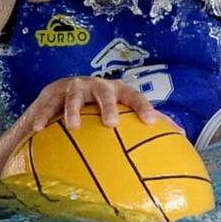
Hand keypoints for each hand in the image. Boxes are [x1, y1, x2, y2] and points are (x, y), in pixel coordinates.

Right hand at [18, 75, 159, 132]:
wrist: (65, 91)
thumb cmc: (101, 106)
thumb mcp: (122, 111)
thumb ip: (148, 121)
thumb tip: (183, 135)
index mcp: (117, 91)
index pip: (134, 96)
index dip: (143, 107)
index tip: (150, 122)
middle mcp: (97, 86)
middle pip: (105, 93)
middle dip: (108, 106)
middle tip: (111, 123)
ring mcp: (74, 87)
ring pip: (74, 96)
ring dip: (74, 110)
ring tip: (74, 126)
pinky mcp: (52, 93)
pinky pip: (47, 106)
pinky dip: (42, 116)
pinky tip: (37, 129)